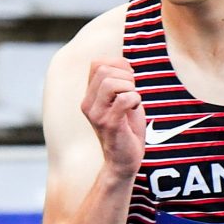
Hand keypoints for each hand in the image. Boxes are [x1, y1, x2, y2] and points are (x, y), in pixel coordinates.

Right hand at [83, 57, 145, 174]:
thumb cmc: (127, 130)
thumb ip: (120, 84)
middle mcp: (88, 102)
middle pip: (104, 70)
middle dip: (126, 76)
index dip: (119, 65)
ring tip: (133, 101)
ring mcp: (96, 113)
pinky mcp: (109, 123)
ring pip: (110, 82)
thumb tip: (125, 64)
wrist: (123, 160)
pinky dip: (136, 100)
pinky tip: (135, 109)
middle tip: (133, 92)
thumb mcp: (122, 102)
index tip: (130, 80)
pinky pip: (124, 99)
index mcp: (90, 95)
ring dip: (130, 88)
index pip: (97, 63)